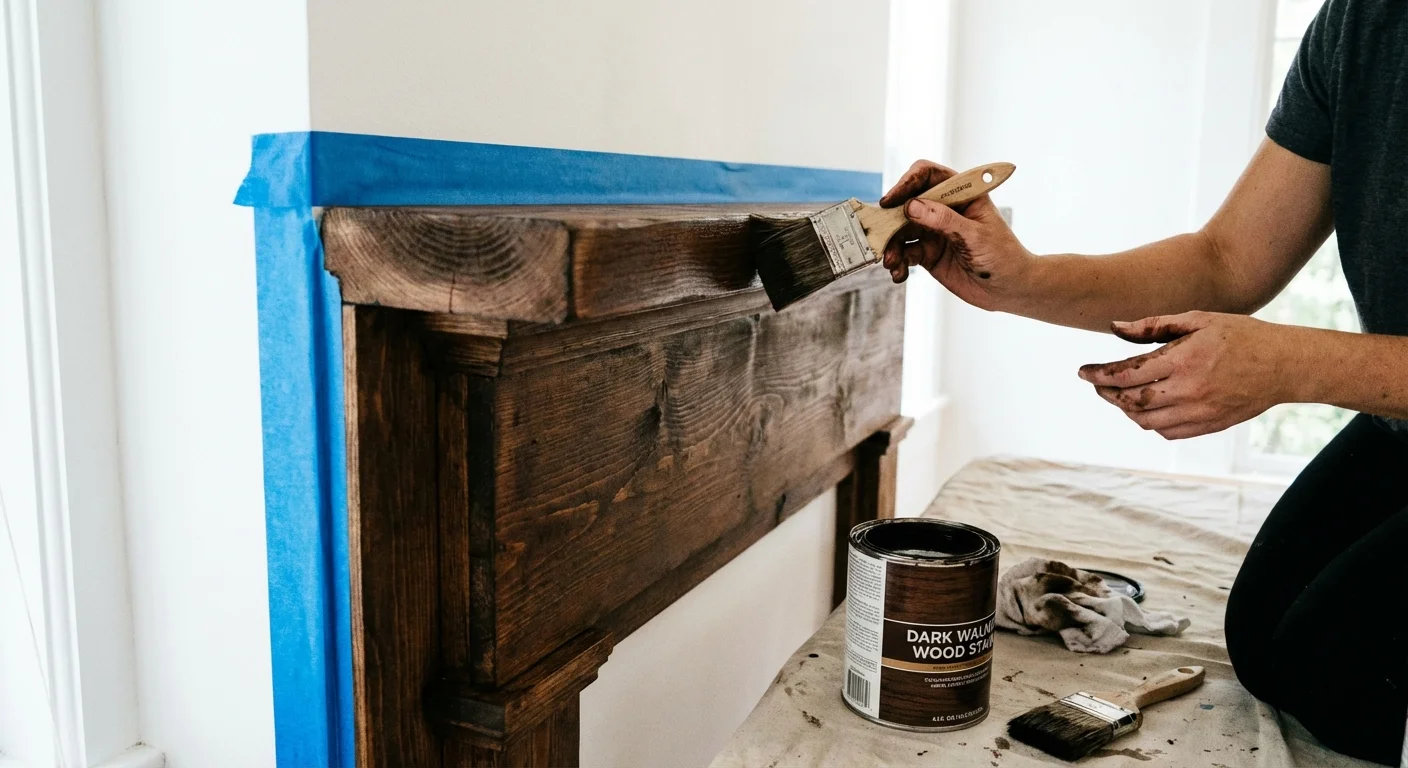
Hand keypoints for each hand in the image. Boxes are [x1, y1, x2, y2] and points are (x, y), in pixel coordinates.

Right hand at [878, 159, 1033, 310]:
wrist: (1009, 288)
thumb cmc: (1003, 256)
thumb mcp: (975, 236)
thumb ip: (944, 220)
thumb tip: (912, 206)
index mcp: (960, 194)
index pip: (928, 176)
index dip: (907, 183)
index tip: (891, 201)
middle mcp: (943, 208)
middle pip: (907, 203)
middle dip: (891, 220)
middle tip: (880, 237)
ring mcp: (933, 230)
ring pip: (901, 231)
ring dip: (891, 246)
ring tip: (891, 263)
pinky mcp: (927, 253)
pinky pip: (904, 253)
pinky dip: (897, 263)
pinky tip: (899, 275)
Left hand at [1078, 311, 1305, 439]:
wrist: (1285, 365)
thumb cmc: (1240, 335)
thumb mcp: (1198, 320)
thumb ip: (1153, 325)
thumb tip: (1113, 327)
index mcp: (1184, 360)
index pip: (1127, 374)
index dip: (1099, 374)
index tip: (1082, 372)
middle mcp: (1189, 390)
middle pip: (1131, 401)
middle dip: (1107, 393)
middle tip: (1098, 383)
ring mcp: (1199, 412)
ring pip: (1146, 421)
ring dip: (1126, 409)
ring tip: (1119, 395)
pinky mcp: (1209, 425)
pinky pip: (1167, 432)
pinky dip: (1150, 422)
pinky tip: (1147, 407)